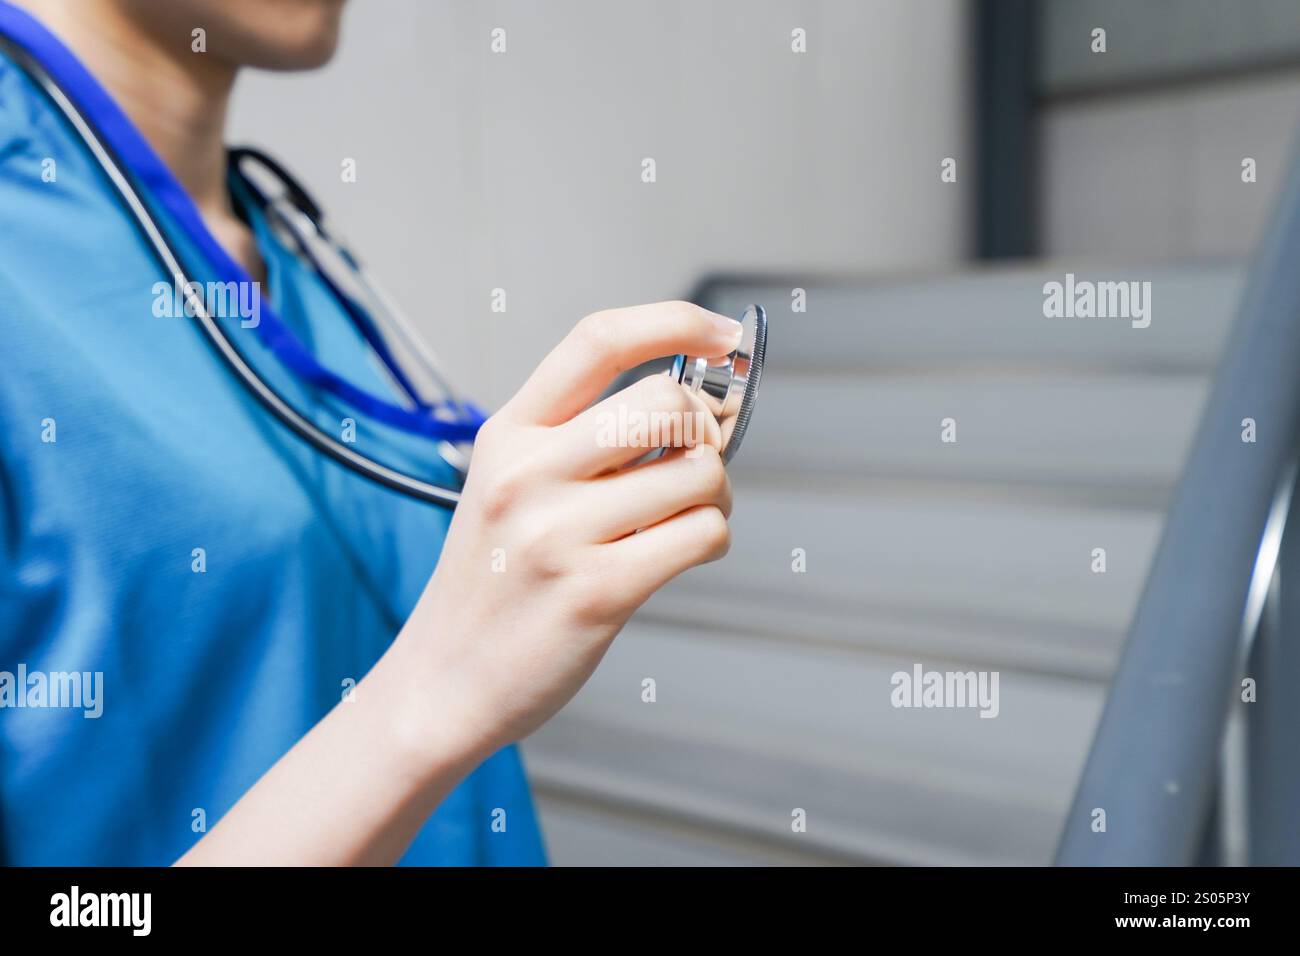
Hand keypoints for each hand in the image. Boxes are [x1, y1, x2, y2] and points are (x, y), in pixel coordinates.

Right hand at [391, 302, 743, 760]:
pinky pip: (703, 533)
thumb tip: (694, 405)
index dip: (673, 321)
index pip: (598, 339)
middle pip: (665, 400)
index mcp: (508, 433)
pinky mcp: (597, 592)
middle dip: (704, 430)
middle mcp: (527, 473)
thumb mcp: (510, 486)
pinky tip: (677, 553)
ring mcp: (559, 533)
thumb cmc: (491, 582)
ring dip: (715, 494)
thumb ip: (583, 440)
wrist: (443, 681)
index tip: (719, 333)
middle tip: (694, 462)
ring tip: (682, 518)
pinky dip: (711, 539)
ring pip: (699, 471)